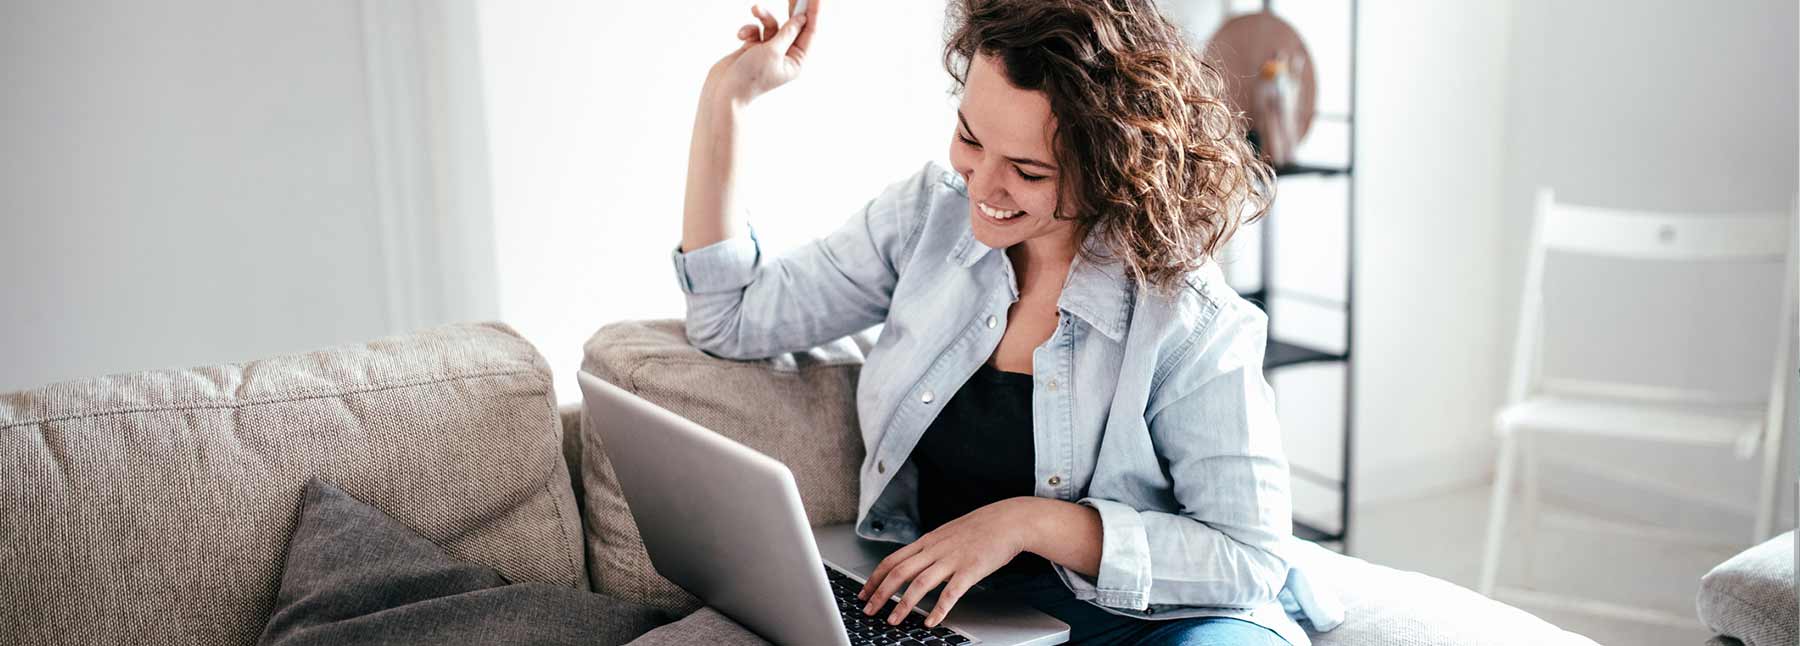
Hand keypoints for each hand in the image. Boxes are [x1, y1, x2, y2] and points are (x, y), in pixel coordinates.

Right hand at [703, 1, 820, 106]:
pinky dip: (749, 29)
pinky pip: (756, 30)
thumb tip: (801, 18)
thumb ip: (787, 32)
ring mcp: (769, 52)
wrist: (723, 92)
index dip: (813, 12)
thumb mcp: (772, 51)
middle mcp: (785, 56)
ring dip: (763, 16)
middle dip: (793, 9)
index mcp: (796, 61)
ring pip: (772, 25)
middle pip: (794, 26)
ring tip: (755, 9)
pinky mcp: (753, 48)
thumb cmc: (750, 77)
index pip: (809, 32)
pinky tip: (742, 35)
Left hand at [856, 497, 1033, 627]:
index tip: (864, 593)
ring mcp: (952, 559)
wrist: (1008, 520)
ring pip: (919, 583)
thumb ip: (930, 549)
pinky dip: (939, 609)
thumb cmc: (980, 528)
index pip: (892, 560)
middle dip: (880, 594)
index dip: (874, 578)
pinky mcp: (970, 570)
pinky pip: (950, 592)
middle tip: (869, 610)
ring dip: (903, 604)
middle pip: (899, 572)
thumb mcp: (947, 534)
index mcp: (927, 541)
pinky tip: (931, 621)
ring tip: (893, 620)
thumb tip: (914, 564)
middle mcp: (935, 550)